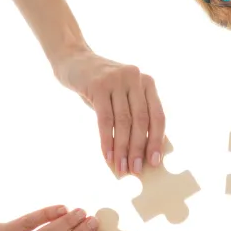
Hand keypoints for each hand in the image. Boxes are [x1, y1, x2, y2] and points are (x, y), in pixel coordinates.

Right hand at [53, 49, 165, 176]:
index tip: (154, 162)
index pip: (157, 116)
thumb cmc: (100, 87)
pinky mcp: (99, 85)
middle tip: (136, 170)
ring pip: (123, 122)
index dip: (156, 141)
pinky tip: (108, 155)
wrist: (73, 60)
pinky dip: (107, 140)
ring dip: (123, 149)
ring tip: (121, 167)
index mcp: (147, 83)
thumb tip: (143, 152)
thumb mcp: (122, 96)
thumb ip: (134, 116)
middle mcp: (135, 78)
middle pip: (141, 121)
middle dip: (138, 149)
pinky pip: (105, 119)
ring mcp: (117, 79)